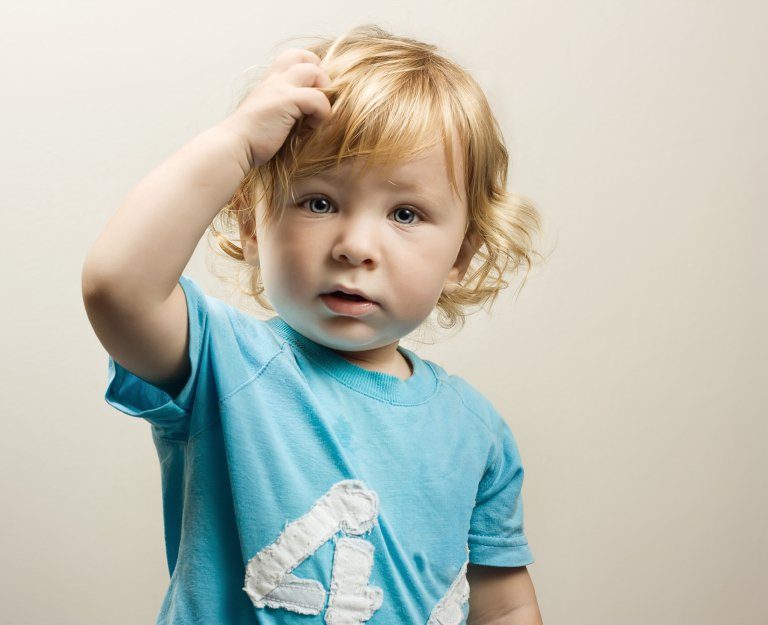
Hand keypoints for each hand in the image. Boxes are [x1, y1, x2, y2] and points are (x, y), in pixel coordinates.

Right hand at [216, 48, 331, 167]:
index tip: (310, 96)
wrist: (235, 145)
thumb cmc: (251, 139)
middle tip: (318, 100)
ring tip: (317, 114)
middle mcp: (275, 79)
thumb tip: (305, 117)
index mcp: (270, 81)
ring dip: (324, 93)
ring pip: (315, 71)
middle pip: (305, 56)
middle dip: (320, 75)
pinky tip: (310, 128)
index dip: (309, 71)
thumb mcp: (268, 115)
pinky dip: (322, 113)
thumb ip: (283, 108)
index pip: (294, 58)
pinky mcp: (286, 100)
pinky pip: (318, 98)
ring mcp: (280, 87)